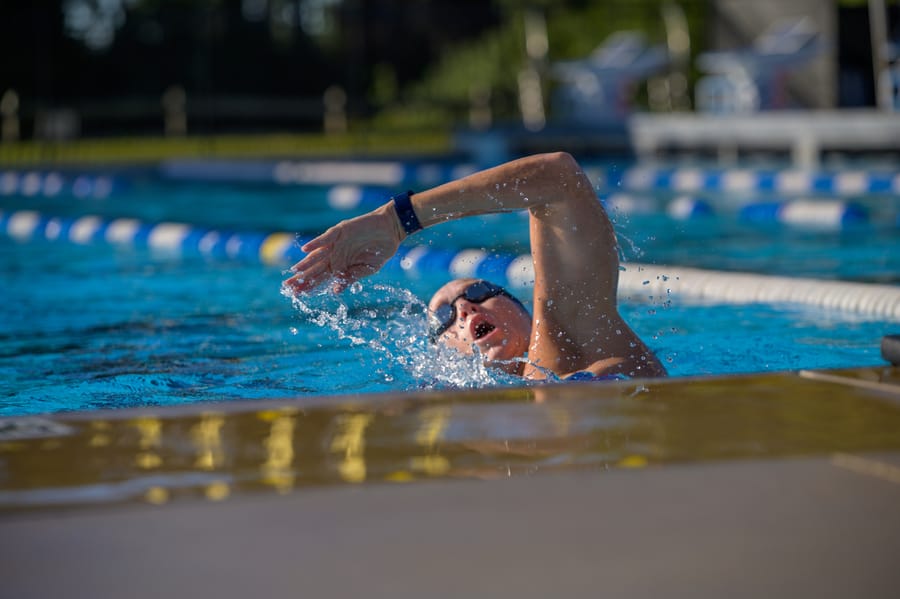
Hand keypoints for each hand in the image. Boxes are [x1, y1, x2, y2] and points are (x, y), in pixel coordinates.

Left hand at [283, 203, 403, 293]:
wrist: (391, 230)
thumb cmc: (380, 250)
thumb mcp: (367, 269)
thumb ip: (351, 278)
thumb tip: (335, 291)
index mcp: (340, 266)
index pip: (321, 278)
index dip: (309, 286)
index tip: (297, 295)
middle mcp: (334, 255)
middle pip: (315, 268)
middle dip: (302, 278)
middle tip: (287, 287)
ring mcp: (336, 243)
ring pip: (317, 255)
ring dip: (306, 263)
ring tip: (295, 272)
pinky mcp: (340, 231)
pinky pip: (326, 238)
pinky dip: (316, 243)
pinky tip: (305, 250)